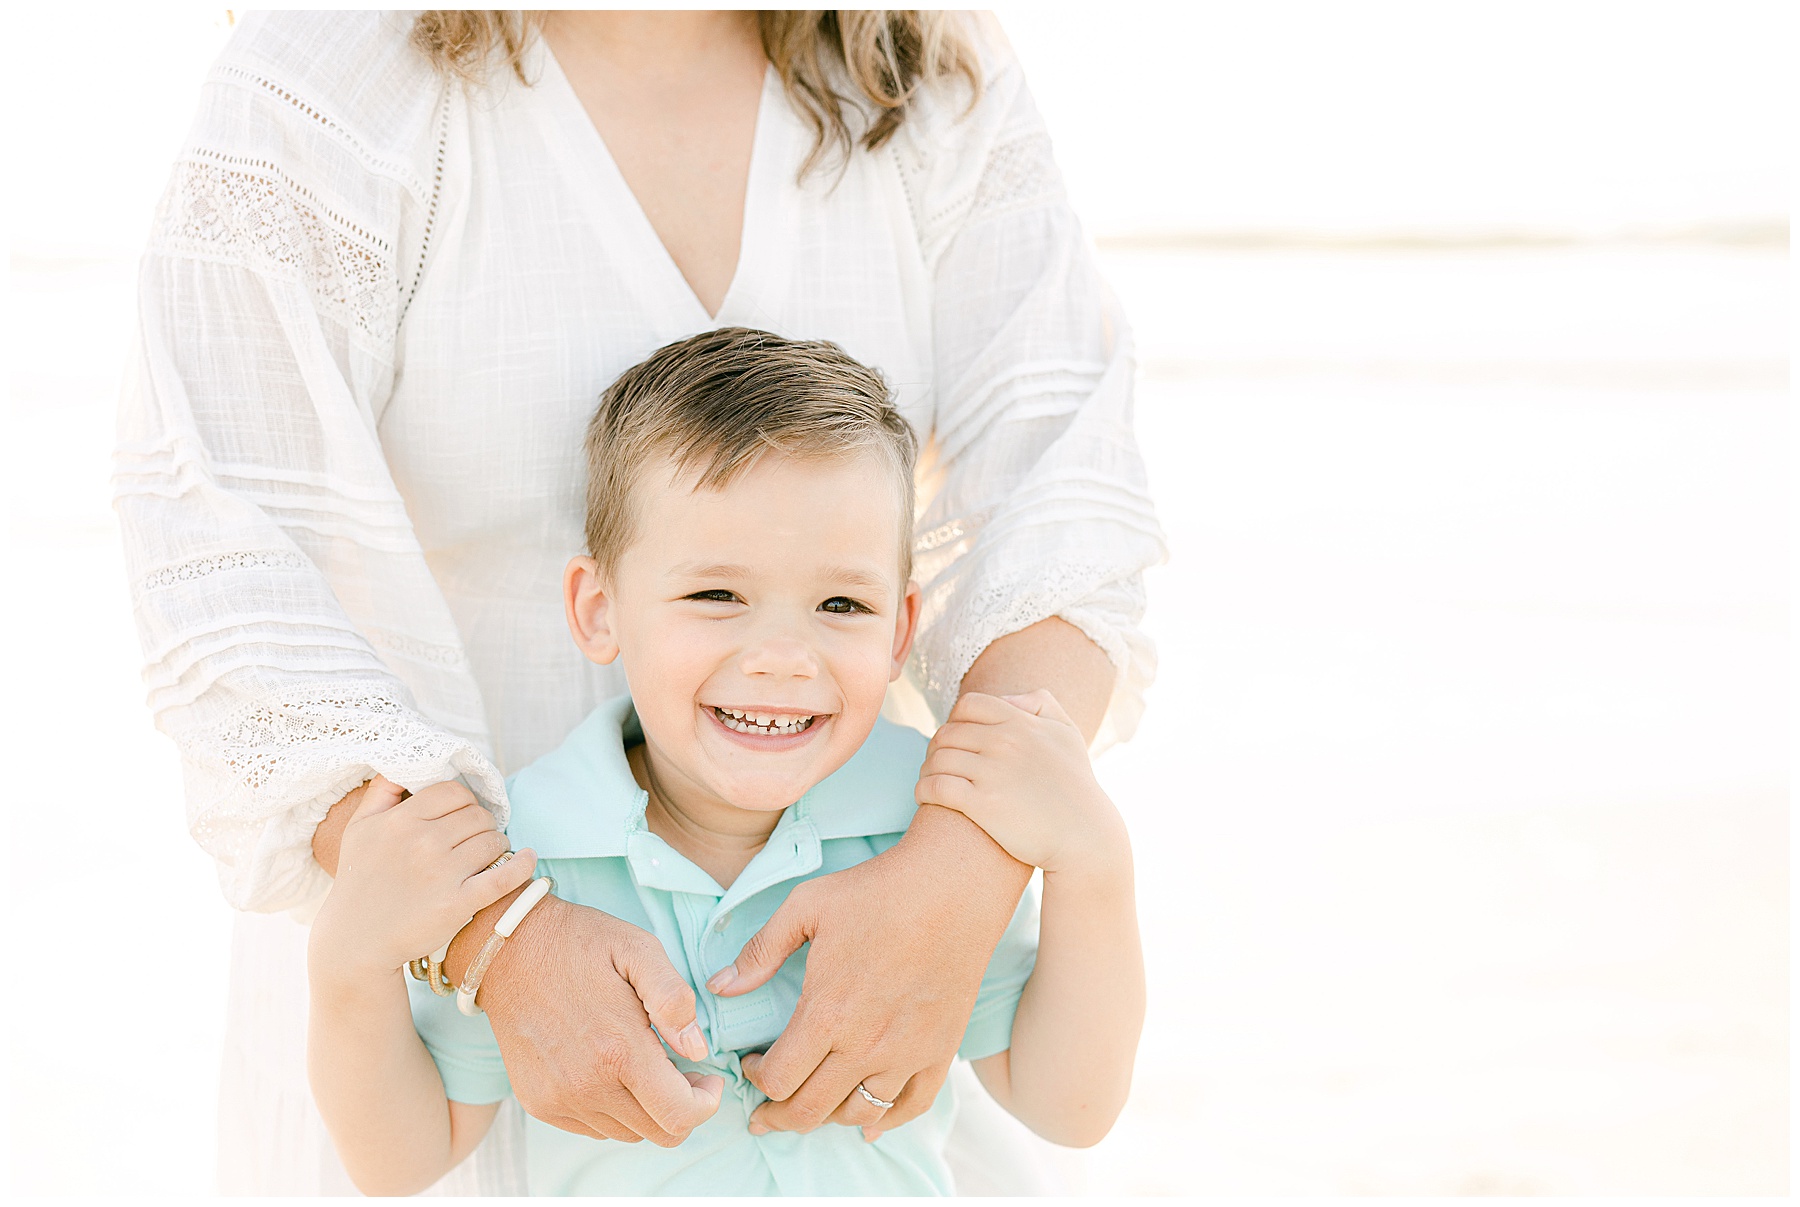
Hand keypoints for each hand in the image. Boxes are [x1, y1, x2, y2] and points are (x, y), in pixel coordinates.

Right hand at [310, 777, 536, 982]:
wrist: (357, 941)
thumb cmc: (359, 881)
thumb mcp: (359, 829)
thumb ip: (381, 791)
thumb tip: (405, 763)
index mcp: (400, 821)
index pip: (454, 792)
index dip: (464, 801)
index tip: (462, 816)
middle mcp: (423, 842)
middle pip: (478, 815)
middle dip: (482, 824)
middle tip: (475, 838)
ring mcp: (442, 873)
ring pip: (493, 841)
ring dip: (497, 845)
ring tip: (487, 854)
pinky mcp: (459, 903)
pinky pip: (504, 876)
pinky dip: (522, 865)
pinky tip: (527, 858)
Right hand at [463, 895, 724, 1145]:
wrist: (508, 951)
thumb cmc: (581, 944)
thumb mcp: (639, 950)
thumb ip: (674, 999)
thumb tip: (697, 1050)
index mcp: (619, 1050)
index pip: (680, 1116)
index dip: (706, 1103)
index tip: (709, 1077)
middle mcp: (587, 1085)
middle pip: (658, 1132)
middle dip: (681, 1105)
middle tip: (681, 1069)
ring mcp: (559, 1099)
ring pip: (627, 1133)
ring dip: (646, 1108)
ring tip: (643, 1064)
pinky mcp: (539, 1104)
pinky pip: (594, 1129)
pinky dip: (613, 1109)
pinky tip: (611, 1070)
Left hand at [709, 805, 1028, 1139]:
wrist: (953, 886)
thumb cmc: (877, 891)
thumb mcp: (806, 906)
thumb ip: (760, 951)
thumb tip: (720, 986)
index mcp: (826, 1012)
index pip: (778, 1079)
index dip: (756, 1080)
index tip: (753, 1063)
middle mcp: (865, 1044)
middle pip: (810, 1109)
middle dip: (778, 1117)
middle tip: (764, 1114)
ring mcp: (907, 1052)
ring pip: (857, 1114)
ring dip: (826, 1118)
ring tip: (811, 1106)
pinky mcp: (940, 1049)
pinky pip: (911, 1106)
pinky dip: (886, 1122)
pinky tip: (867, 1125)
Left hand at [916, 690, 1125, 874]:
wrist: (1085, 836)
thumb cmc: (1075, 787)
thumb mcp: (1067, 734)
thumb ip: (1041, 703)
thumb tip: (1006, 699)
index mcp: (1021, 722)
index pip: (968, 705)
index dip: (954, 720)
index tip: (956, 740)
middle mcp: (1005, 742)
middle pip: (947, 733)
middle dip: (936, 748)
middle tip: (938, 764)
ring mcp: (992, 772)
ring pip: (937, 759)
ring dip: (927, 770)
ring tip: (930, 781)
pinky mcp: (982, 804)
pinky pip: (935, 787)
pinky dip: (923, 790)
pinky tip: (926, 798)